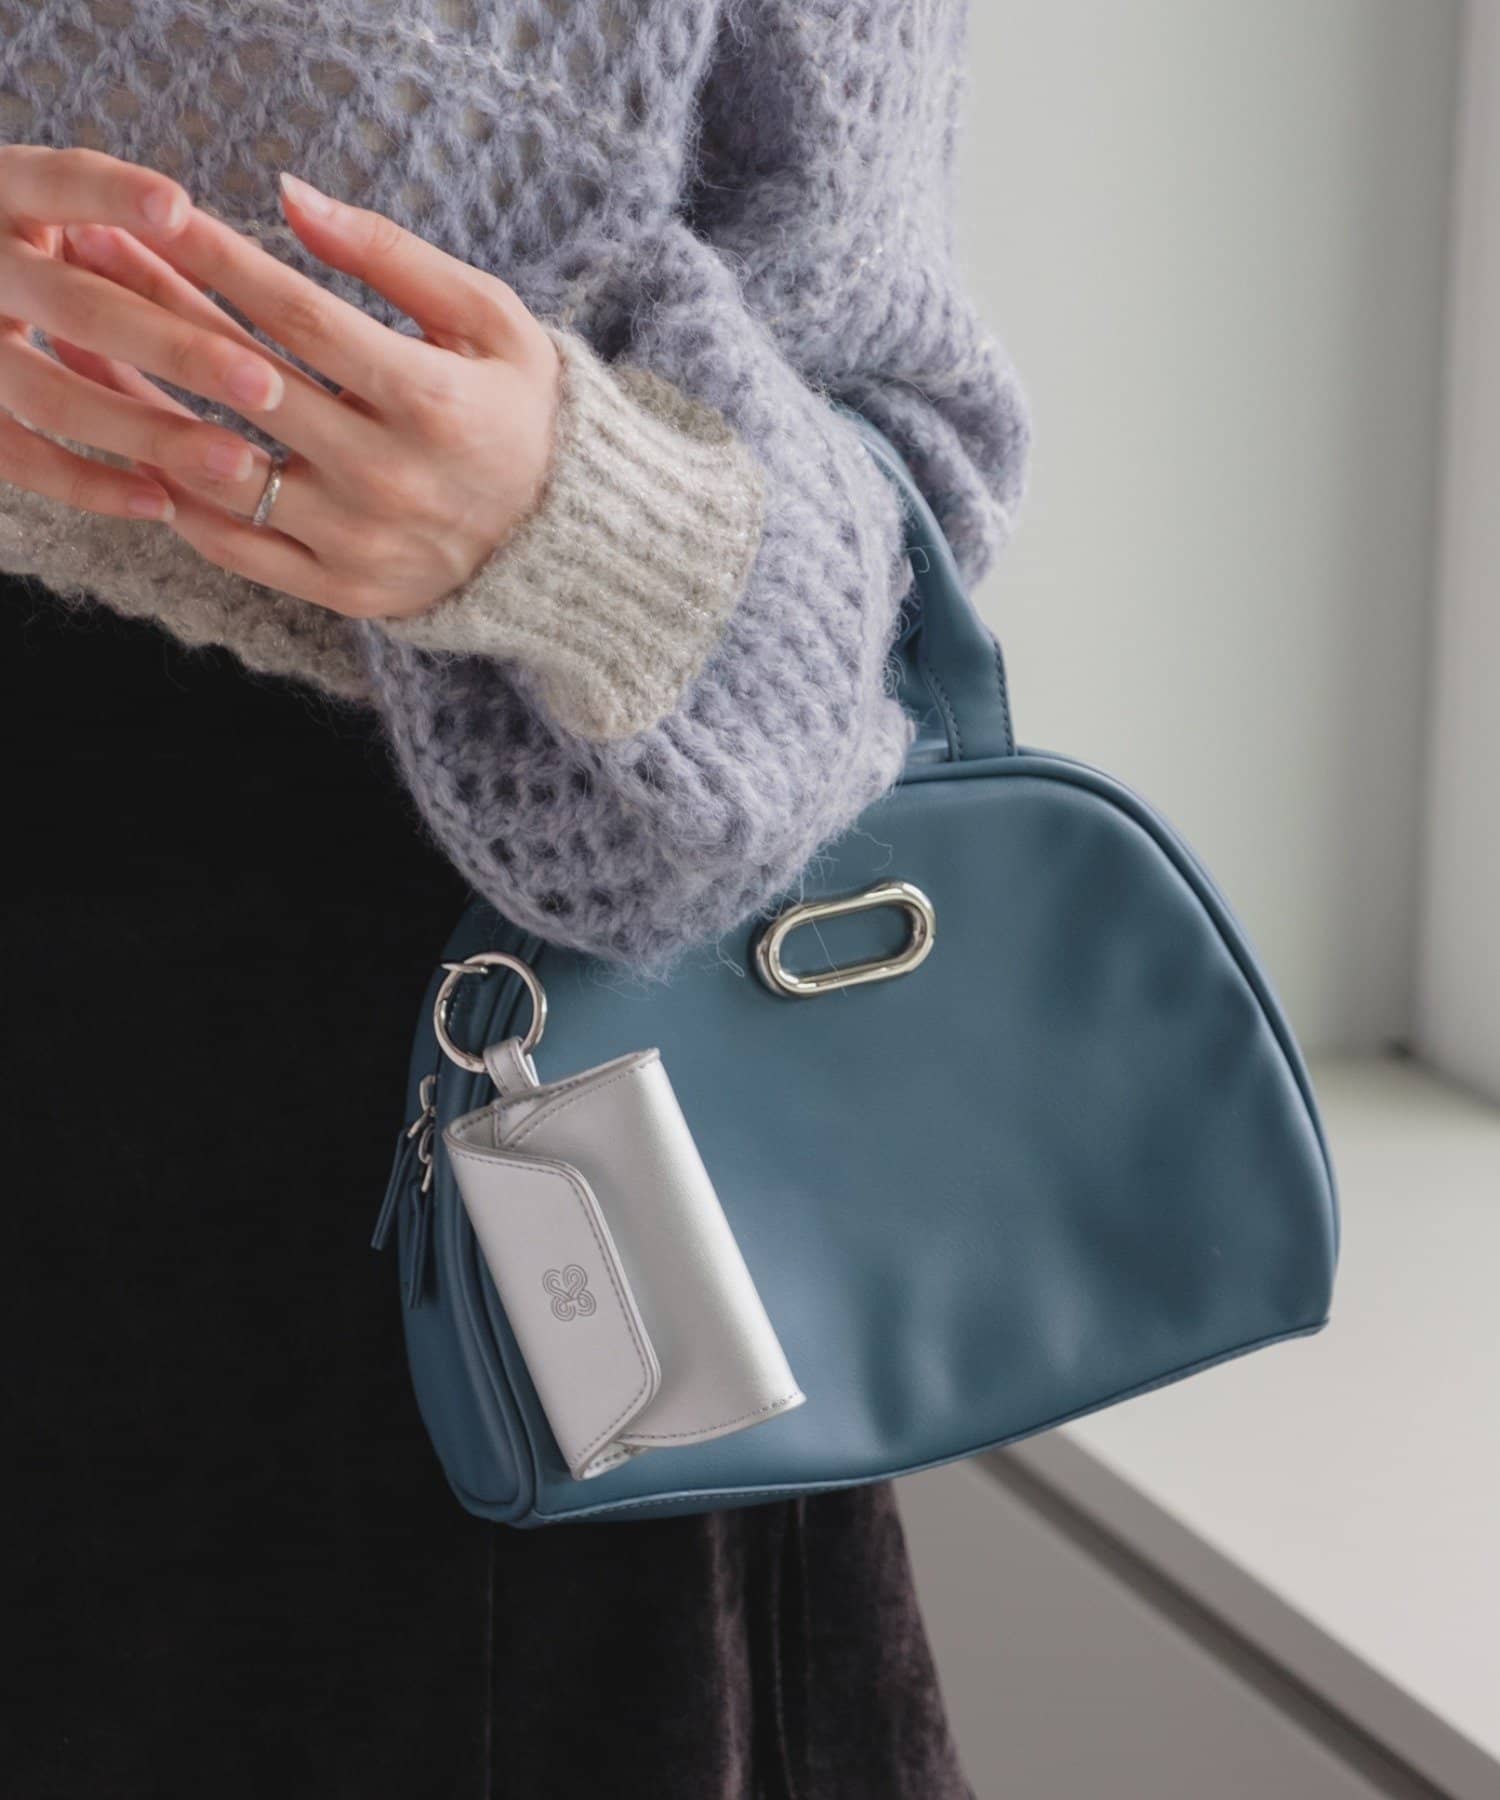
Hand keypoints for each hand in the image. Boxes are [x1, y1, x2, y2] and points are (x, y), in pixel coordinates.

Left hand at [10, 153, 563, 620]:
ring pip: (225, 471)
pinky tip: (146, 444)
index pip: (301, 318)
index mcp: (433, 401)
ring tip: (92, 350)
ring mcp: (364, 543)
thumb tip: (290, 194)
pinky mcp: (345, 591)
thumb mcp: (490, 319)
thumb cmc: (526, 413)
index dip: (221, 260)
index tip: (156, 212)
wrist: (566, 543)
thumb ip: (393, 256)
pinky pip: (238, 548)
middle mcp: (393, 477)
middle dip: (161, 310)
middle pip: (248, 385)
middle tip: (91, 256)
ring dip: (147, 406)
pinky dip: (183, 498)